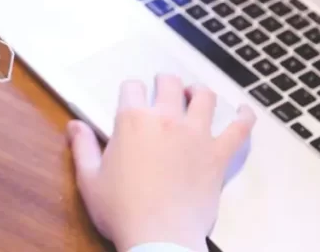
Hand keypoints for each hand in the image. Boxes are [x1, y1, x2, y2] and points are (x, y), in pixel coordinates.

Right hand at [67, 75, 255, 251]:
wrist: (159, 238)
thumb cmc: (122, 211)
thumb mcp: (89, 180)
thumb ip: (83, 147)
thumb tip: (74, 125)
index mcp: (133, 121)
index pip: (132, 87)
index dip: (131, 91)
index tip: (132, 98)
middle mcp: (166, 120)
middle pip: (169, 84)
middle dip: (165, 82)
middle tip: (164, 88)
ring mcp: (196, 135)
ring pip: (205, 97)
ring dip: (199, 92)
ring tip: (195, 95)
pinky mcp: (218, 155)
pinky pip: (239, 128)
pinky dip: (245, 116)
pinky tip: (245, 111)